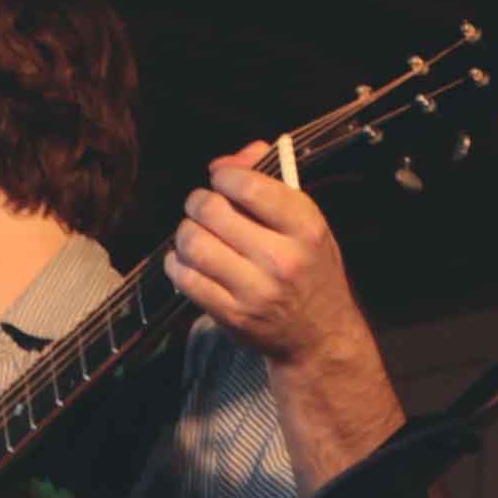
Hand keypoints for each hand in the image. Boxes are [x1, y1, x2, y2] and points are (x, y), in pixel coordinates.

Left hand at [168, 147, 370, 370]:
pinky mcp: (231, 316)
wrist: (320, 335)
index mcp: (306, 228)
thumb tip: (223, 163)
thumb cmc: (310, 268)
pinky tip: (189, 260)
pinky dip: (177, 263)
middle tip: (203, 206)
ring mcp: (255, 291)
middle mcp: (282, 259)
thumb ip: (269, 181)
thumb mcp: (306, 222)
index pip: (250, 186)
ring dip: (186, 232)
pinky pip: (185, 278)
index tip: (221, 179)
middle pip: (212, 211)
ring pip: (193, 243)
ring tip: (196, 233)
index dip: (225, 176)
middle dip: (199, 201)